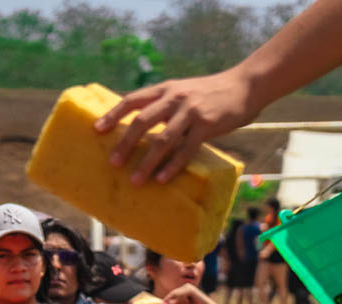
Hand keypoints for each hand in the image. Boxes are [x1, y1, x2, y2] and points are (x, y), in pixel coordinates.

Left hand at [93, 69, 259, 185]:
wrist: (245, 85)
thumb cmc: (209, 93)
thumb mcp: (182, 91)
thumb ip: (162, 105)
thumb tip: (138, 128)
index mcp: (165, 89)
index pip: (133, 100)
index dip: (113, 114)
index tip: (97, 129)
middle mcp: (174, 98)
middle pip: (142, 121)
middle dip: (125, 143)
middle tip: (113, 162)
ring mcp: (190, 111)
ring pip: (162, 140)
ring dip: (146, 162)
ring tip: (135, 180)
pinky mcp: (207, 124)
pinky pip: (186, 149)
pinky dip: (172, 166)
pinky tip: (162, 179)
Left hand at [163, 283, 207, 303]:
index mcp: (184, 287)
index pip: (174, 292)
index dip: (168, 298)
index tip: (163, 303)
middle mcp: (186, 285)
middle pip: (175, 292)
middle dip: (168, 298)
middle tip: (163, 303)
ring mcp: (188, 287)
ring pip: (177, 293)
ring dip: (172, 299)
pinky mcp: (190, 290)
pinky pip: (181, 294)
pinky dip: (177, 298)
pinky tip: (173, 303)